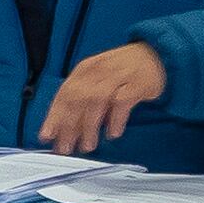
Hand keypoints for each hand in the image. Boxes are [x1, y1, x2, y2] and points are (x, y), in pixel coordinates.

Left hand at [39, 41, 167, 153]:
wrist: (156, 55)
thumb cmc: (123, 71)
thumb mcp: (98, 79)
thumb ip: (81, 99)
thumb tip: (63, 127)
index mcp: (85, 70)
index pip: (64, 94)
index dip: (53, 117)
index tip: (47, 136)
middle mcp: (99, 71)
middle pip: (77, 99)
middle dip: (68, 126)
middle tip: (65, 147)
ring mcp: (118, 76)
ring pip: (96, 102)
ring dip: (89, 127)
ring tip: (87, 145)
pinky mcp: (137, 83)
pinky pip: (122, 102)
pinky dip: (115, 120)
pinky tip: (112, 133)